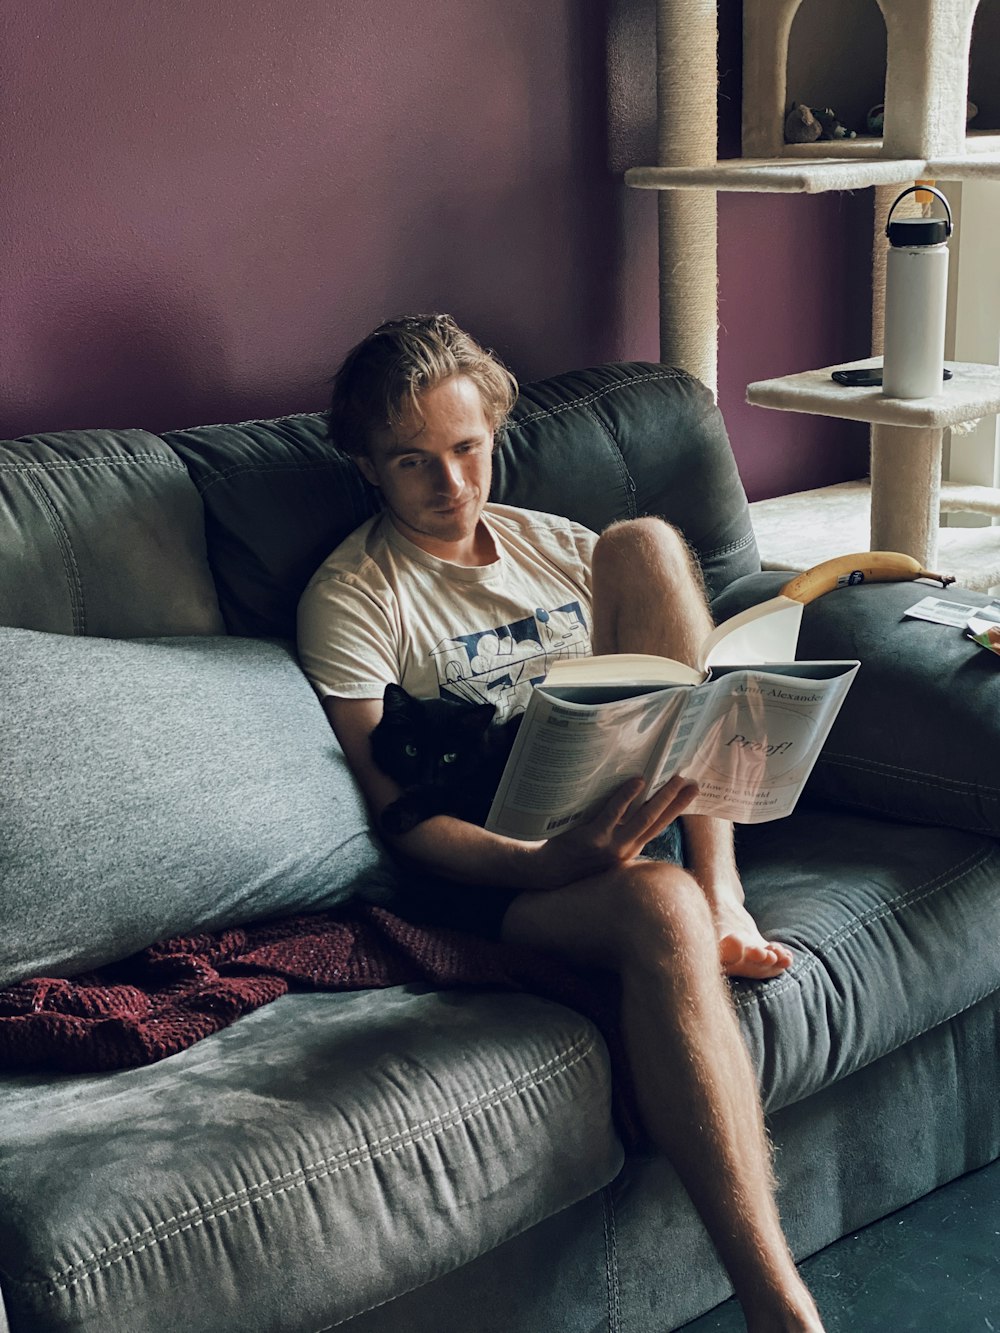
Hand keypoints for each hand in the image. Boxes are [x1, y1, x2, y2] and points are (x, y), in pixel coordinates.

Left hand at [529, 775, 697, 889]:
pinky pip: (613, 814)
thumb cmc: (573, 854)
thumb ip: (618, 829)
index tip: (692, 793)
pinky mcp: (593, 839)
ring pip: (643, 818)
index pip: (658, 827)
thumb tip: (634, 798)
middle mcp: (624, 850)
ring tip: (675, 779)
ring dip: (661, 798)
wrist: (545, 871)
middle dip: (677, 802)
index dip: (676, 810)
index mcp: (628, 850)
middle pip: (657, 822)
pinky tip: (637, 781)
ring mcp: (610, 846)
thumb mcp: (603, 846)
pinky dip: (626, 797)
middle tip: (692, 782)